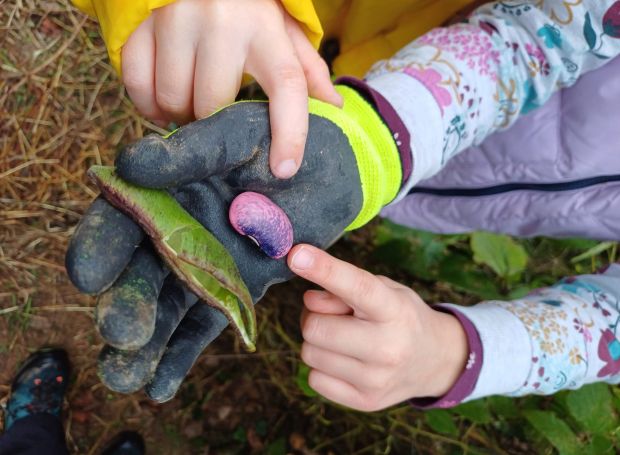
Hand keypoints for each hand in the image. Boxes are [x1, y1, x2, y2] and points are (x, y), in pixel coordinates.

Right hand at [66, 92, 383, 400]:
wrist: (337, 167)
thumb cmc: (287, 137)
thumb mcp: (241, 135)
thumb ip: (192, 151)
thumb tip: (128, 165)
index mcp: (168, 189)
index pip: (121, 219)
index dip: (102, 247)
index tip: (90, 275)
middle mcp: (178, 231)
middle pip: (139, 273)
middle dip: (126, 305)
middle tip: (123, 334)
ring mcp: (207, 264)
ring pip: (167, 308)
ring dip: (145, 345)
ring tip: (126, 379)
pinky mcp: (238, 289)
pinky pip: (207, 325)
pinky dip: (183, 355)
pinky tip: (159, 386)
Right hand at [122, 0, 341, 177]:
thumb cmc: (246, 6)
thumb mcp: (282, 28)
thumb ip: (306, 68)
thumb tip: (335, 108)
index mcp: (266, 28)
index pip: (286, 84)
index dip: (290, 131)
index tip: (285, 169)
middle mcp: (221, 21)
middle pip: (214, 103)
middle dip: (213, 123)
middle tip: (214, 118)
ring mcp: (175, 19)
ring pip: (173, 98)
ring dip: (180, 114)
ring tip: (190, 105)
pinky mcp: (139, 24)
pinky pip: (136, 83)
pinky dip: (146, 103)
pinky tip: (160, 98)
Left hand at [288, 245, 468, 411]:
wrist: (434, 360)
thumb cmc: (399, 317)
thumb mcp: (383, 289)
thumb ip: (345, 286)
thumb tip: (309, 300)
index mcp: (395, 310)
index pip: (356, 286)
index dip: (324, 269)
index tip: (296, 255)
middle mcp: (388, 347)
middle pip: (316, 328)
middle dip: (313, 317)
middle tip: (330, 315)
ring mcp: (376, 379)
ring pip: (309, 353)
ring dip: (317, 342)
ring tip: (341, 337)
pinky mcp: (364, 401)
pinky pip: (314, 379)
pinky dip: (321, 367)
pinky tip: (344, 360)